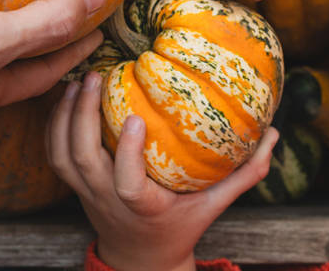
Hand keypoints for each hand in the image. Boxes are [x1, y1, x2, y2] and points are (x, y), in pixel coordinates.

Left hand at [47, 72, 279, 270]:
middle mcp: (107, 200)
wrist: (140, 258)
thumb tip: (274, 134)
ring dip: (65, 115)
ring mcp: (86, 193)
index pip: (127, 184)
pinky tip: (66, 94)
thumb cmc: (180, 227)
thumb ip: (244, 173)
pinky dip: (54, 124)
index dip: (126, 153)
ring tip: (78, 80)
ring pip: (62, 155)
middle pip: (82, 160)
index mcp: (143, 206)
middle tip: (96, 76)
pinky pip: (54, 155)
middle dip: (83, 116)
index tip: (135, 118)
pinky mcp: (74, 186)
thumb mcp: (214, 205)